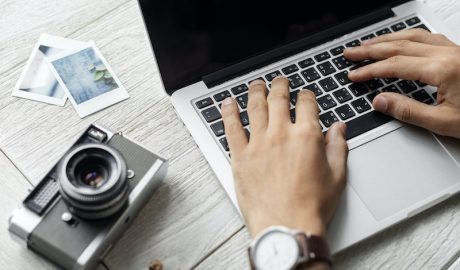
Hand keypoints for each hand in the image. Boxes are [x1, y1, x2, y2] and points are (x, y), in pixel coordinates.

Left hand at [220, 77, 347, 237]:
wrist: (287, 226)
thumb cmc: (311, 206)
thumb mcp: (337, 176)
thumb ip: (338, 147)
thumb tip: (339, 128)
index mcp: (307, 136)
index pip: (306, 104)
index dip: (306, 95)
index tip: (305, 94)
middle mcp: (281, 134)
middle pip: (278, 99)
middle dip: (280, 85)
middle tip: (279, 81)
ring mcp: (258, 143)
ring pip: (255, 107)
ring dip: (256, 91)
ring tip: (256, 84)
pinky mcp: (240, 156)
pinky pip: (231, 128)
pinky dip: (228, 113)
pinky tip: (228, 103)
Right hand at [344, 28, 459, 138]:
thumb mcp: (445, 123)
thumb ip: (409, 111)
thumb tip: (381, 101)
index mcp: (443, 70)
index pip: (395, 66)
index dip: (370, 70)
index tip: (354, 74)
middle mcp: (448, 54)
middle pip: (399, 45)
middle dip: (370, 49)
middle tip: (351, 53)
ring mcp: (455, 50)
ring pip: (413, 36)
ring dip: (386, 39)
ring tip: (368, 44)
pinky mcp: (459, 52)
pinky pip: (428, 36)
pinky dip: (408, 36)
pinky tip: (402, 39)